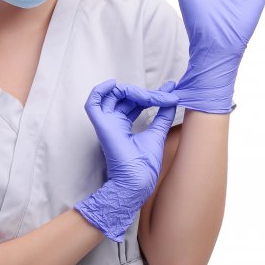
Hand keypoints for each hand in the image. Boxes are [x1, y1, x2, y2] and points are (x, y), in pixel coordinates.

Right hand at [74, 79, 178, 241]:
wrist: (138, 180)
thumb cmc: (145, 164)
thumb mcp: (157, 133)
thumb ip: (163, 115)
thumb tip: (172, 99)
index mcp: (124, 127)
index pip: (135, 102)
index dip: (151, 93)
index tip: (170, 88)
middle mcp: (114, 123)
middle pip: (125, 97)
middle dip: (145, 93)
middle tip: (165, 96)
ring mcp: (107, 123)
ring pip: (112, 96)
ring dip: (131, 90)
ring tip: (148, 96)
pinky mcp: (102, 125)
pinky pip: (93, 103)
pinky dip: (99, 90)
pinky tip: (113, 84)